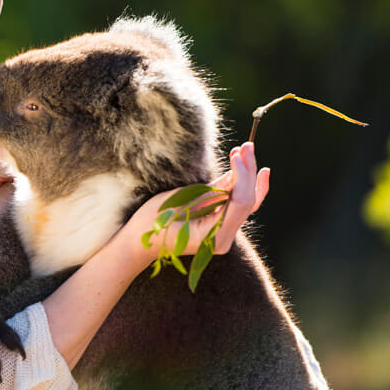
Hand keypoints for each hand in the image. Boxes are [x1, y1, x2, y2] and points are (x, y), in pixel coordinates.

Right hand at [123, 142, 269, 262]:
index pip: (240, 203)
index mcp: (214, 236)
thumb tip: (233, 174)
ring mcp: (223, 233)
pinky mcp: (219, 225)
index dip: (241, 176)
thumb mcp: (178, 202)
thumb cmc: (152, 223)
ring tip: (247, 150)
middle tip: (247, 146)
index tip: (236, 154)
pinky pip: (237, 205)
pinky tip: (249, 168)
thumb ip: (209, 192)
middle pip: (248, 201)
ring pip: (247, 202)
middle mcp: (223, 238)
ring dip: (247, 175)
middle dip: (248, 171)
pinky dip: (242, 186)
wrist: (140, 243)